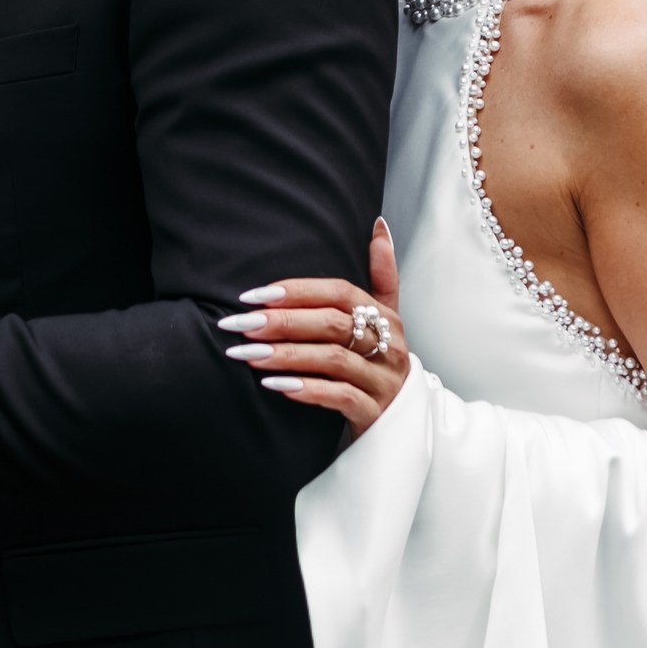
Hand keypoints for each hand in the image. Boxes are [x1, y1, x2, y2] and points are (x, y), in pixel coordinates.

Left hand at [223, 218, 406, 436]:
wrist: (405, 421)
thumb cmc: (381, 362)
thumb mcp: (386, 318)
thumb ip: (382, 275)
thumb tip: (378, 226)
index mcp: (385, 317)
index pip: (340, 293)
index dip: (297, 291)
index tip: (254, 296)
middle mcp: (389, 345)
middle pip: (332, 324)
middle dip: (281, 322)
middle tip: (240, 325)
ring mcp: (384, 380)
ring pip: (332, 360)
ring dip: (286, 355)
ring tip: (248, 354)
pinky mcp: (376, 412)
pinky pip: (339, 396)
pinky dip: (306, 389)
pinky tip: (275, 385)